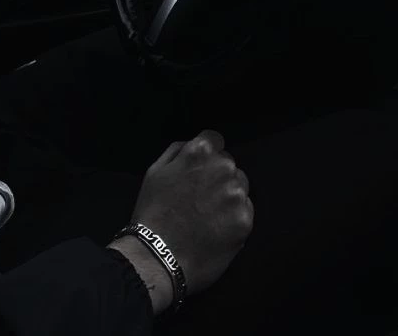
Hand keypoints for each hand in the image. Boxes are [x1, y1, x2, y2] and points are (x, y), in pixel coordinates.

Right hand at [110, 130, 252, 308]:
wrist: (158, 258)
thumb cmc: (152, 213)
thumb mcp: (156, 171)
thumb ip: (179, 151)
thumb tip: (196, 145)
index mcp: (200, 152)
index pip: (215, 140)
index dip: (206, 156)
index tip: (200, 171)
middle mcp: (223, 168)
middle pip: (228, 165)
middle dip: (217, 176)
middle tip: (200, 198)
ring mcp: (236, 194)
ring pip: (239, 187)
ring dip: (228, 196)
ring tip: (207, 216)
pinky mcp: (245, 220)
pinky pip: (245, 211)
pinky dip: (233, 218)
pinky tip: (215, 229)